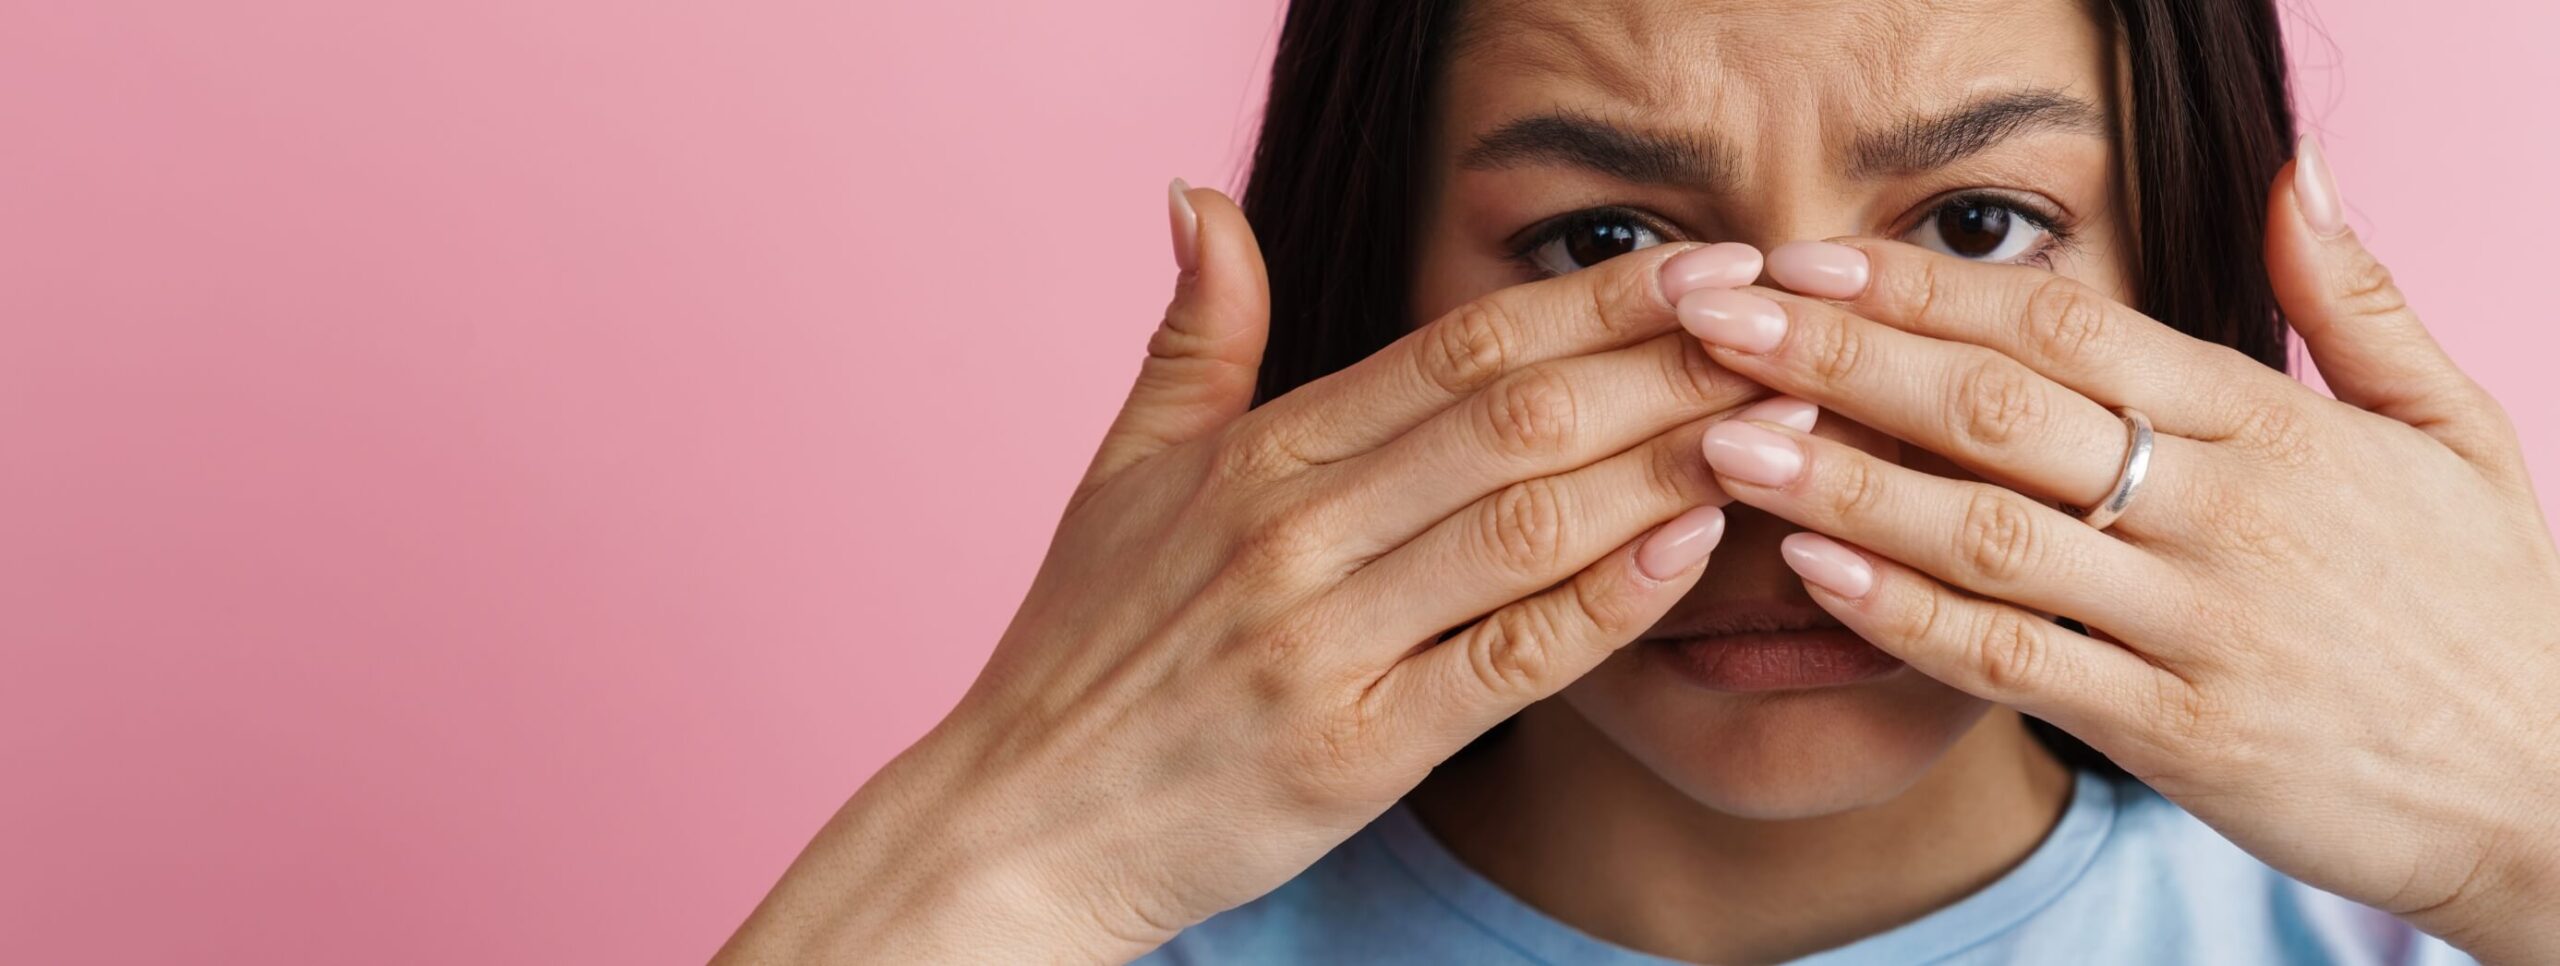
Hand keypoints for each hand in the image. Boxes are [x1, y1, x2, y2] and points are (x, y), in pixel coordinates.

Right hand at [713, 183, 1797, 962]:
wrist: (1021, 824)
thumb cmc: (1084, 650)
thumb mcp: (1121, 472)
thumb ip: (1192, 336)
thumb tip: (1197, 197)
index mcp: (1254, 457)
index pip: (1457, 347)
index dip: (1597, 299)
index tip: (1708, 263)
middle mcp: (1292, 534)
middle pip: (1515, 417)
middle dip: (1670, 363)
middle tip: (1788, 324)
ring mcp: (1325, 642)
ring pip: (1528, 525)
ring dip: (1668, 463)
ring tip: (1782, 420)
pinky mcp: (1353, 750)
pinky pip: (1507, 661)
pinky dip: (1607, 602)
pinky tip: (1692, 547)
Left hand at [1678, 144, 2559, 962]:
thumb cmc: (2487, 602)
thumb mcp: (2451, 428)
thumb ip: (2357, 298)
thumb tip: (2296, 166)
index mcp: (2278, 422)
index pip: (2068, 324)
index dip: (1924, 287)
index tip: (1810, 259)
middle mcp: (2231, 510)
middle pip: (2001, 408)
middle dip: (1841, 358)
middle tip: (1715, 322)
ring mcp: (2203, 623)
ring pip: (1991, 533)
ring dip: (1843, 482)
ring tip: (1724, 438)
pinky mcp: (2184, 734)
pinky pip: (2022, 664)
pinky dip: (1910, 618)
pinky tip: (1815, 576)